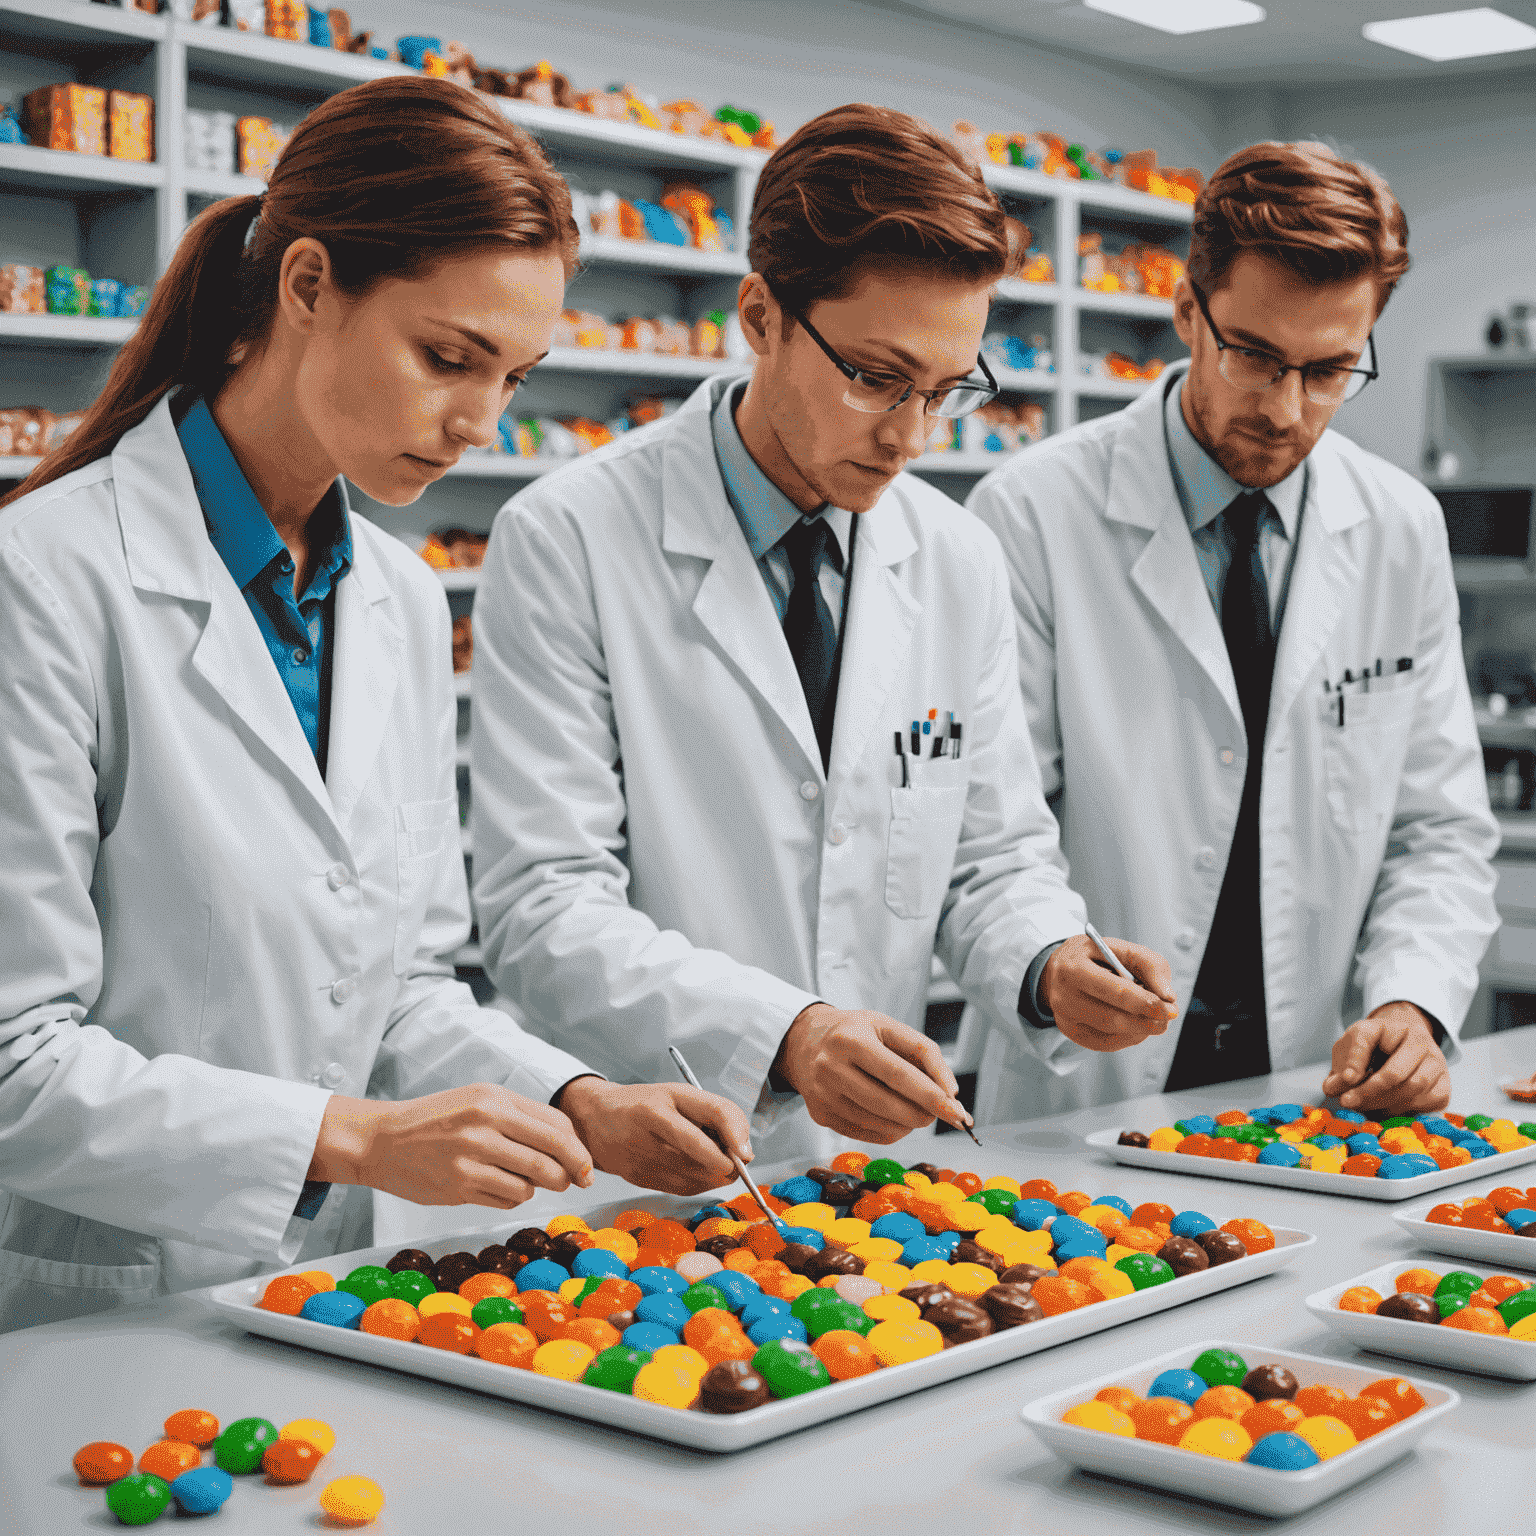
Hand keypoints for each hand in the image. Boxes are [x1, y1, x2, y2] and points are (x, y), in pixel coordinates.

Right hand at [307, 1083, 595, 1208]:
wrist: (382, 1140)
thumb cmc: (437, 1119)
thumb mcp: (479, 1100)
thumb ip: (522, 1118)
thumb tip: (569, 1146)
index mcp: (494, 1099)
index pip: (557, 1126)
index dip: (579, 1150)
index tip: (587, 1165)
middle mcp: (484, 1125)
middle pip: (551, 1156)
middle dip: (570, 1173)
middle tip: (574, 1181)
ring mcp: (470, 1157)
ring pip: (530, 1183)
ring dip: (537, 1187)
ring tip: (525, 1180)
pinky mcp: (458, 1186)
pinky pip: (506, 1198)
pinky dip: (512, 1197)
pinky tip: (499, 1187)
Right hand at [557, 1079, 752, 1195]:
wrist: (594, 1117)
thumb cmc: (645, 1106)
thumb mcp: (678, 1096)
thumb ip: (713, 1118)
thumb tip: (745, 1155)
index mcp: (671, 1093)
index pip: (715, 1111)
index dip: (736, 1134)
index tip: (746, 1154)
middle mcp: (654, 1118)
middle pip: (702, 1149)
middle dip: (726, 1165)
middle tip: (735, 1167)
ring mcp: (641, 1148)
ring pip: (692, 1175)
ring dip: (712, 1178)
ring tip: (714, 1167)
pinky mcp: (634, 1174)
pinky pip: (678, 1188)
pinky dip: (695, 1186)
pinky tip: (694, 1175)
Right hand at [773, 1004, 968, 1142]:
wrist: (803, 1041)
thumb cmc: (855, 1032)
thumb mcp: (888, 1026)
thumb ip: (924, 1053)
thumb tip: (950, 1092)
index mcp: (851, 1039)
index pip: (897, 1074)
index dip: (930, 1095)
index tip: (956, 1110)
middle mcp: (831, 1068)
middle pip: (888, 1104)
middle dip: (923, 1114)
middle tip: (942, 1112)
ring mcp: (823, 1096)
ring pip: (879, 1124)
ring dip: (909, 1124)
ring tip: (917, 1110)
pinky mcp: (820, 1116)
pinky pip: (867, 1134)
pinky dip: (890, 1130)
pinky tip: (895, 1117)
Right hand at [1040, 935, 1178, 1052]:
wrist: (1058, 968)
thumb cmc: (1093, 956)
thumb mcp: (1120, 947)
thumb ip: (1149, 964)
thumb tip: (1167, 996)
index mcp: (1073, 968)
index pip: (1115, 991)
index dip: (1146, 1002)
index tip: (1170, 1006)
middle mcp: (1063, 996)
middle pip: (1112, 1018)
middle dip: (1146, 1020)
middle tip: (1168, 1017)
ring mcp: (1064, 1019)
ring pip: (1111, 1033)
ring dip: (1140, 1029)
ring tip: (1154, 1018)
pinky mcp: (1070, 1033)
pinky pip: (1106, 1043)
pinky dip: (1129, 1037)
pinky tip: (1137, 1026)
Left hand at [1321, 1002, 1449, 1113]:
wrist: (1403, 1050)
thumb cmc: (1372, 1049)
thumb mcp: (1351, 1049)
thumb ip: (1342, 1066)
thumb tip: (1332, 1088)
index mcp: (1388, 1025)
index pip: (1365, 1039)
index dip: (1354, 1060)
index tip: (1345, 1079)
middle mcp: (1418, 1041)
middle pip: (1395, 1072)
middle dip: (1369, 1092)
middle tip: (1348, 1102)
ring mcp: (1436, 1062)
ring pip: (1413, 1089)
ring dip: (1385, 1103)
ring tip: (1365, 1106)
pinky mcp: (1445, 1085)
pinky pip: (1427, 1103)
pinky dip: (1404, 1110)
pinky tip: (1387, 1109)